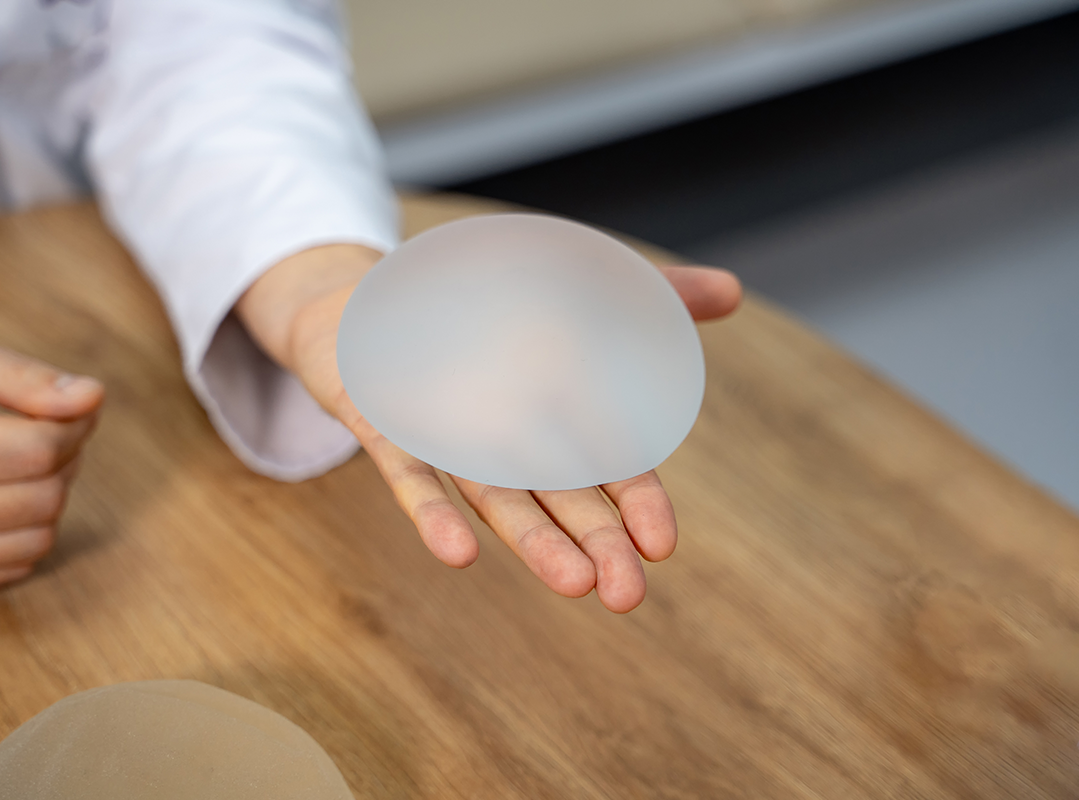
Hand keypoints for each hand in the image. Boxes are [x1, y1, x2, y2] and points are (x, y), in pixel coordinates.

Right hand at [0, 329, 103, 602]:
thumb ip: (13, 374)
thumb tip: (92, 398)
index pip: (38, 450)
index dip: (74, 423)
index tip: (70, 406)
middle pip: (42, 497)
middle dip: (66, 459)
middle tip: (47, 430)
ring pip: (36, 540)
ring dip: (50, 497)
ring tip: (21, 462)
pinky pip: (10, 570)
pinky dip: (22, 532)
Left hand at [238, 245, 740, 611]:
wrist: (385, 295)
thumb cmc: (492, 310)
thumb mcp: (580, 291)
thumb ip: (651, 299)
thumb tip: (733, 292)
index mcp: (556, 421)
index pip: (610, 470)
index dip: (637, 506)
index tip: (662, 544)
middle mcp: (508, 444)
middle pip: (560, 500)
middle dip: (595, 546)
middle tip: (627, 596)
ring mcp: (450, 440)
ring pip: (496, 500)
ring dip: (533, 543)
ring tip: (571, 586)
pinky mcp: (392, 427)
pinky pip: (412, 475)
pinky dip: (432, 513)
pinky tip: (457, 553)